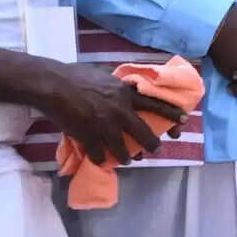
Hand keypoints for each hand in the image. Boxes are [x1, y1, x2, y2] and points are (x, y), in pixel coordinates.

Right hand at [46, 63, 174, 166]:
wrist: (52, 84)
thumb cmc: (75, 75)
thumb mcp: (103, 74)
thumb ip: (117, 85)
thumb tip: (125, 87)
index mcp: (124, 93)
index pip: (155, 104)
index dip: (171, 113)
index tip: (184, 121)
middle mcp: (119, 111)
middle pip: (143, 133)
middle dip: (152, 144)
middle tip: (156, 150)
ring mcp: (104, 125)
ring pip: (122, 149)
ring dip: (126, 156)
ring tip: (127, 160)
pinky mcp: (88, 136)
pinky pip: (99, 155)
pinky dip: (101, 159)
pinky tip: (101, 161)